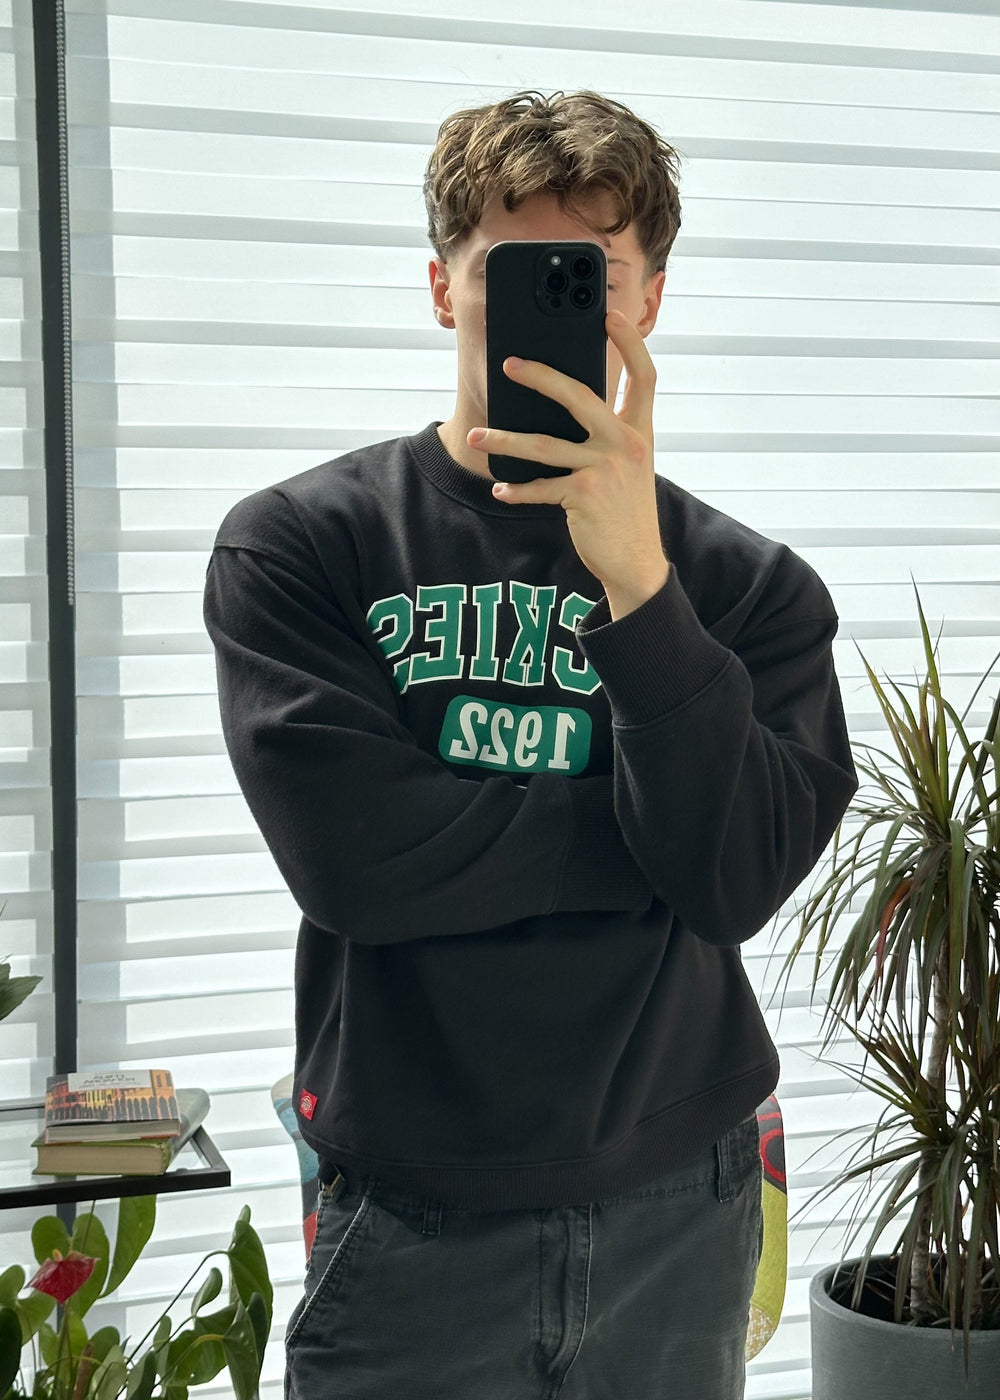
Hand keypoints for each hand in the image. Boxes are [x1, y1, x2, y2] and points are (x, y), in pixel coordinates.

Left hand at [468, 309, 669, 619]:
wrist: (637, 563)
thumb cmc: (626, 511)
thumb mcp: (630, 467)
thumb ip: (608, 436)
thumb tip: (562, 410)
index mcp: (640, 431)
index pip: (644, 376)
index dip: (629, 342)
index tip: (609, 315)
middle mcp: (625, 444)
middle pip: (579, 395)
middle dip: (540, 376)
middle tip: (508, 364)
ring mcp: (605, 469)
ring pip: (544, 445)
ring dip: (505, 440)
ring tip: (479, 436)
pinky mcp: (584, 496)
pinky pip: (541, 486)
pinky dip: (518, 489)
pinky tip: (501, 489)